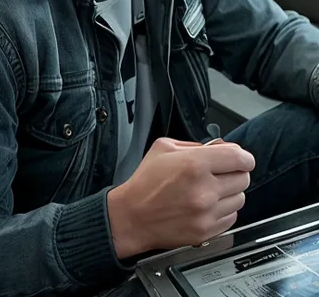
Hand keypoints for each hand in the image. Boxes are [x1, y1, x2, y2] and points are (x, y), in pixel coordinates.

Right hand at [107, 137, 254, 258]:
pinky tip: (208, 205)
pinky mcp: (206, 231)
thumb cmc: (145, 182)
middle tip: (222, 173)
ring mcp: (206, 213)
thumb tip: (219, 147)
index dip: (244, 157)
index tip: (242, 159)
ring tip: (212, 190)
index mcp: (194, 164)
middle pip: (243, 178)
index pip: (239, 158)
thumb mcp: (164, 147)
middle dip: (235, 173)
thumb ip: (194, 144)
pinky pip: (231, 218)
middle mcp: (204, 189)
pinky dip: (224, 210)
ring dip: (230, 192)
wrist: (132, 216)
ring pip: (240, 199)